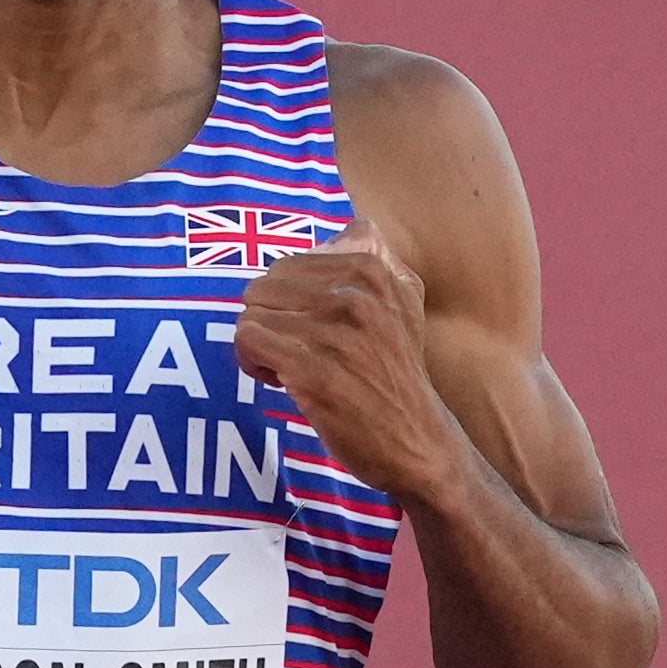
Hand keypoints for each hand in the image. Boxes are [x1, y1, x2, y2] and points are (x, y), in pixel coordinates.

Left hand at [232, 229, 477, 512]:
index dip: (289, 300)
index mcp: (373, 268)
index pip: (290, 264)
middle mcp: (356, 292)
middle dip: (271, 321)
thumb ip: (377, 260)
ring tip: (291, 368)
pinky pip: (248, 339)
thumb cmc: (397, 376)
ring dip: (262, 345)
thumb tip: (351, 226)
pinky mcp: (314, 369)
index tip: (311, 329)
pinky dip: (252, 363)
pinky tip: (280, 381)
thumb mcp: (404, 304)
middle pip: (264, 286)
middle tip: (296, 352)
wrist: (418, 441)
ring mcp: (335, 330)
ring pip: (252, 313)